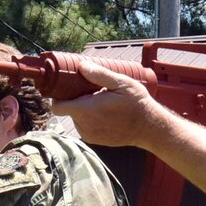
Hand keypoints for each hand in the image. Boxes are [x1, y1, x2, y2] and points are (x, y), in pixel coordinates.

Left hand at [54, 56, 174, 149]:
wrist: (149, 128)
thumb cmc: (136, 104)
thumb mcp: (121, 83)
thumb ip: (99, 75)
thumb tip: (81, 66)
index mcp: (86, 110)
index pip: (57, 107)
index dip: (58, 97)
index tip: (66, 88)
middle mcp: (84, 125)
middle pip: (68, 110)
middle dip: (75, 100)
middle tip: (91, 91)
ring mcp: (89, 135)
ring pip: (76, 118)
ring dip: (84, 110)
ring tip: (101, 102)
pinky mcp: (94, 140)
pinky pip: (85, 126)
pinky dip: (90, 119)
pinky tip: (105, 113)